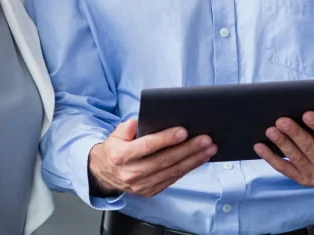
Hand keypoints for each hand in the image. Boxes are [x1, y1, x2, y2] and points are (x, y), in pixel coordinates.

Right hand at [87, 120, 216, 197]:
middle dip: (188, 149)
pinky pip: (173, 179)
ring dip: (194, 160)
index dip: (166, 139)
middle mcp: (132, 173)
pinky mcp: (150, 191)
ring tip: (209, 149)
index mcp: (121, 156)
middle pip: (165, 160)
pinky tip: (199, 159)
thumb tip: (143, 122)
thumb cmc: (115, 148)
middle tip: (206, 139)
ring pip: (172, 171)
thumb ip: (128, 127)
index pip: (147, 147)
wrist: (104, 173)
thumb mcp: (116, 133)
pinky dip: (188, 168)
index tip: (183, 131)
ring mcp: (142, 185)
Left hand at [253, 108, 313, 190]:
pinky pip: (284, 169)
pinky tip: (259, 147)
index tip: (307, 114)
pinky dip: (271, 158)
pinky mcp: (303, 180)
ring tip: (270, 130)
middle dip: (295, 134)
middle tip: (281, 120)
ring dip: (281, 144)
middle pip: (309, 149)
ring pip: (295, 159)